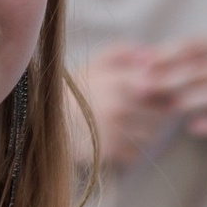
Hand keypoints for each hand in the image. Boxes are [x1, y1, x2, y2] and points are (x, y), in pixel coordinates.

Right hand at [75, 44, 174, 170]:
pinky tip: (117, 138)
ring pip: (152, 134)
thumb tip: (153, 56)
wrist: (44, 120)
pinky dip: (131, 148)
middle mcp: (119, 107)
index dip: (162, 90)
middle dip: (156, 112)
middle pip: (161, 113)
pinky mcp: (109, 152)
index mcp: (117, 81)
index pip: (160, 86)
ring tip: (128, 123)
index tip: (153, 91)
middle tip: (142, 109)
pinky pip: (136, 153)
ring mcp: (115, 131)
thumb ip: (124, 53)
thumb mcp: (96, 63)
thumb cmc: (76, 90)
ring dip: (146, 131)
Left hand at [151, 35, 206, 141]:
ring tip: (165, 109)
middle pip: (197, 71)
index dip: (164, 54)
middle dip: (167, 80)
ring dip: (186, 102)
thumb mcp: (196, 61)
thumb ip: (168, 59)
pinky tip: (191, 128)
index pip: (188, 46)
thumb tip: (136, 58)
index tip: (141, 65)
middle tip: (143, 90)